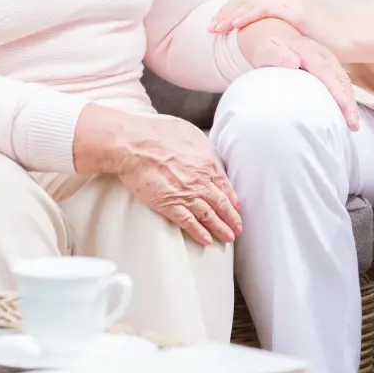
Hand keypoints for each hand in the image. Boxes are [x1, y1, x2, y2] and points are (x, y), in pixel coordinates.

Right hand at [75, 108, 240, 246]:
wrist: (135, 145)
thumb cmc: (158, 133)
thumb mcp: (189, 132)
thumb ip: (201, 146)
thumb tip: (206, 153)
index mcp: (207, 163)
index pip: (225, 186)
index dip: (232, 199)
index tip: (236, 208)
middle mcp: (201, 181)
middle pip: (221, 204)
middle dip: (232, 218)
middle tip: (238, 229)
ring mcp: (186, 194)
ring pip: (209, 216)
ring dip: (220, 229)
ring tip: (228, 238)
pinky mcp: (170, 205)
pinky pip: (188, 222)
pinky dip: (199, 233)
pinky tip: (206, 240)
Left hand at [211, 0, 316, 36]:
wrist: (345, 37)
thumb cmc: (319, 35)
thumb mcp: (290, 25)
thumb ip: (272, 22)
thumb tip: (253, 31)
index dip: (229, 9)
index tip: (214, 23)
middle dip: (225, 12)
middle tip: (210, 27)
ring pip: (251, 2)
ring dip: (231, 15)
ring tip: (217, 28)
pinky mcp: (294, 7)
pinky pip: (264, 9)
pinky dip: (247, 16)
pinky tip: (235, 25)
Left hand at [236, 19, 359, 131]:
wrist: (275, 41)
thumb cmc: (270, 51)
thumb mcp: (267, 50)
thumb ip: (276, 55)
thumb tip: (293, 61)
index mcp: (309, 52)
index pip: (326, 70)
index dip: (336, 88)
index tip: (343, 105)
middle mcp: (324, 56)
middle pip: (340, 78)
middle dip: (348, 100)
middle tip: (353, 123)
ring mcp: (329, 62)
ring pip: (344, 82)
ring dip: (350, 103)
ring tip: (353, 125)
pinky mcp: (331, 70)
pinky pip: (342, 85)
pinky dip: (347, 101)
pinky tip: (348, 118)